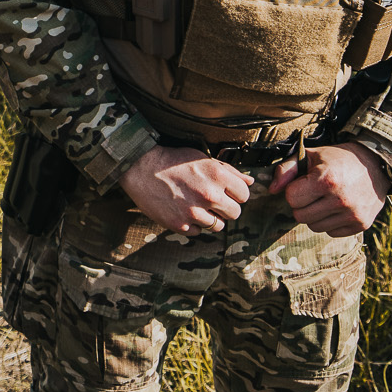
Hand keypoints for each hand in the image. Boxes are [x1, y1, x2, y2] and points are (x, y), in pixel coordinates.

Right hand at [119, 144, 251, 235]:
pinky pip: (198, 233)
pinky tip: (184, 212)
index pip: (244, 195)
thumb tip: (250, 181)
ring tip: (197, 207)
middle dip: (226, 208)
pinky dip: (193, 226)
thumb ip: (229, 171)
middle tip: (212, 202)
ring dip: (211, 219)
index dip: (236, 194)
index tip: (226, 192)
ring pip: (218, 226)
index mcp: (218, 176)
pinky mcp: (180, 225)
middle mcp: (209, 195)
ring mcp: (194, 212)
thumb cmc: (173, 161)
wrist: (141, 169)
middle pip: (234, 213)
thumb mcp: (202, 158)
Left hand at [268, 141, 390, 236]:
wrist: (376, 164)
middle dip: (302, 204)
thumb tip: (271, 190)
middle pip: (300, 216)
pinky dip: (331, 222)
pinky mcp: (360, 225)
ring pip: (314, 227)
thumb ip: (286, 170)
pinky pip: (331, 232)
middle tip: (314, 192)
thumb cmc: (338, 158)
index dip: (294, 190)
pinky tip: (339, 207)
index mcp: (326, 180)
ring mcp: (352, 214)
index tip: (305, 182)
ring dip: (315, 215)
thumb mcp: (311, 156)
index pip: (291, 198)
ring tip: (327, 199)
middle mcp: (340, 199)